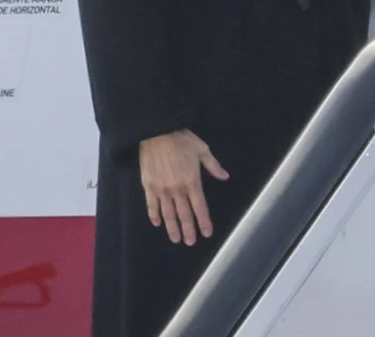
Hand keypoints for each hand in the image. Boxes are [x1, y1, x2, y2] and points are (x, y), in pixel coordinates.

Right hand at [138, 130, 228, 246]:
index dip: (204, 221)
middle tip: (190, 242)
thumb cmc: (181, 138)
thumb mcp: (202, 149)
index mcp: (192, 181)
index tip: (207, 233)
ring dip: (172, 227)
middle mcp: (177, 188)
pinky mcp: (148, 185)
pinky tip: (157, 223)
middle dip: (188, 229)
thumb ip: (213, 166)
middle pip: (184, 214)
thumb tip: (225, 177)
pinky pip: (151, 204)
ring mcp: (161, 188)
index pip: (199, 206)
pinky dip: (154, 215)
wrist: (156, 131)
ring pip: (168, 213)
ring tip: (176, 239)